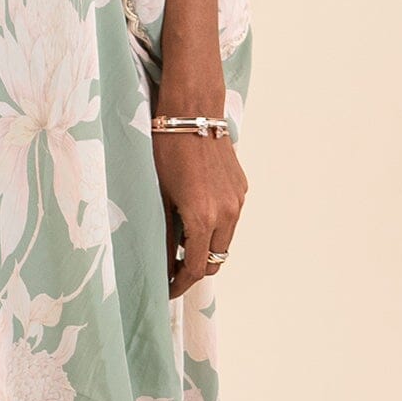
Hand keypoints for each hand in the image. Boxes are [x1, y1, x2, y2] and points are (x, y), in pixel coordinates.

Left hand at [152, 126, 244, 299]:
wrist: (192, 110)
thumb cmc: (166, 148)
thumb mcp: (159, 194)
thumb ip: (165, 233)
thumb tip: (164, 263)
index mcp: (203, 218)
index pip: (195, 268)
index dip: (179, 284)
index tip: (166, 289)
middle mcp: (227, 213)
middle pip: (215, 261)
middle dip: (194, 270)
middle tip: (171, 269)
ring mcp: (238, 200)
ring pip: (225, 241)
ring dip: (206, 248)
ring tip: (181, 244)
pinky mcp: (242, 187)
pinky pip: (231, 219)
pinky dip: (216, 227)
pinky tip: (195, 217)